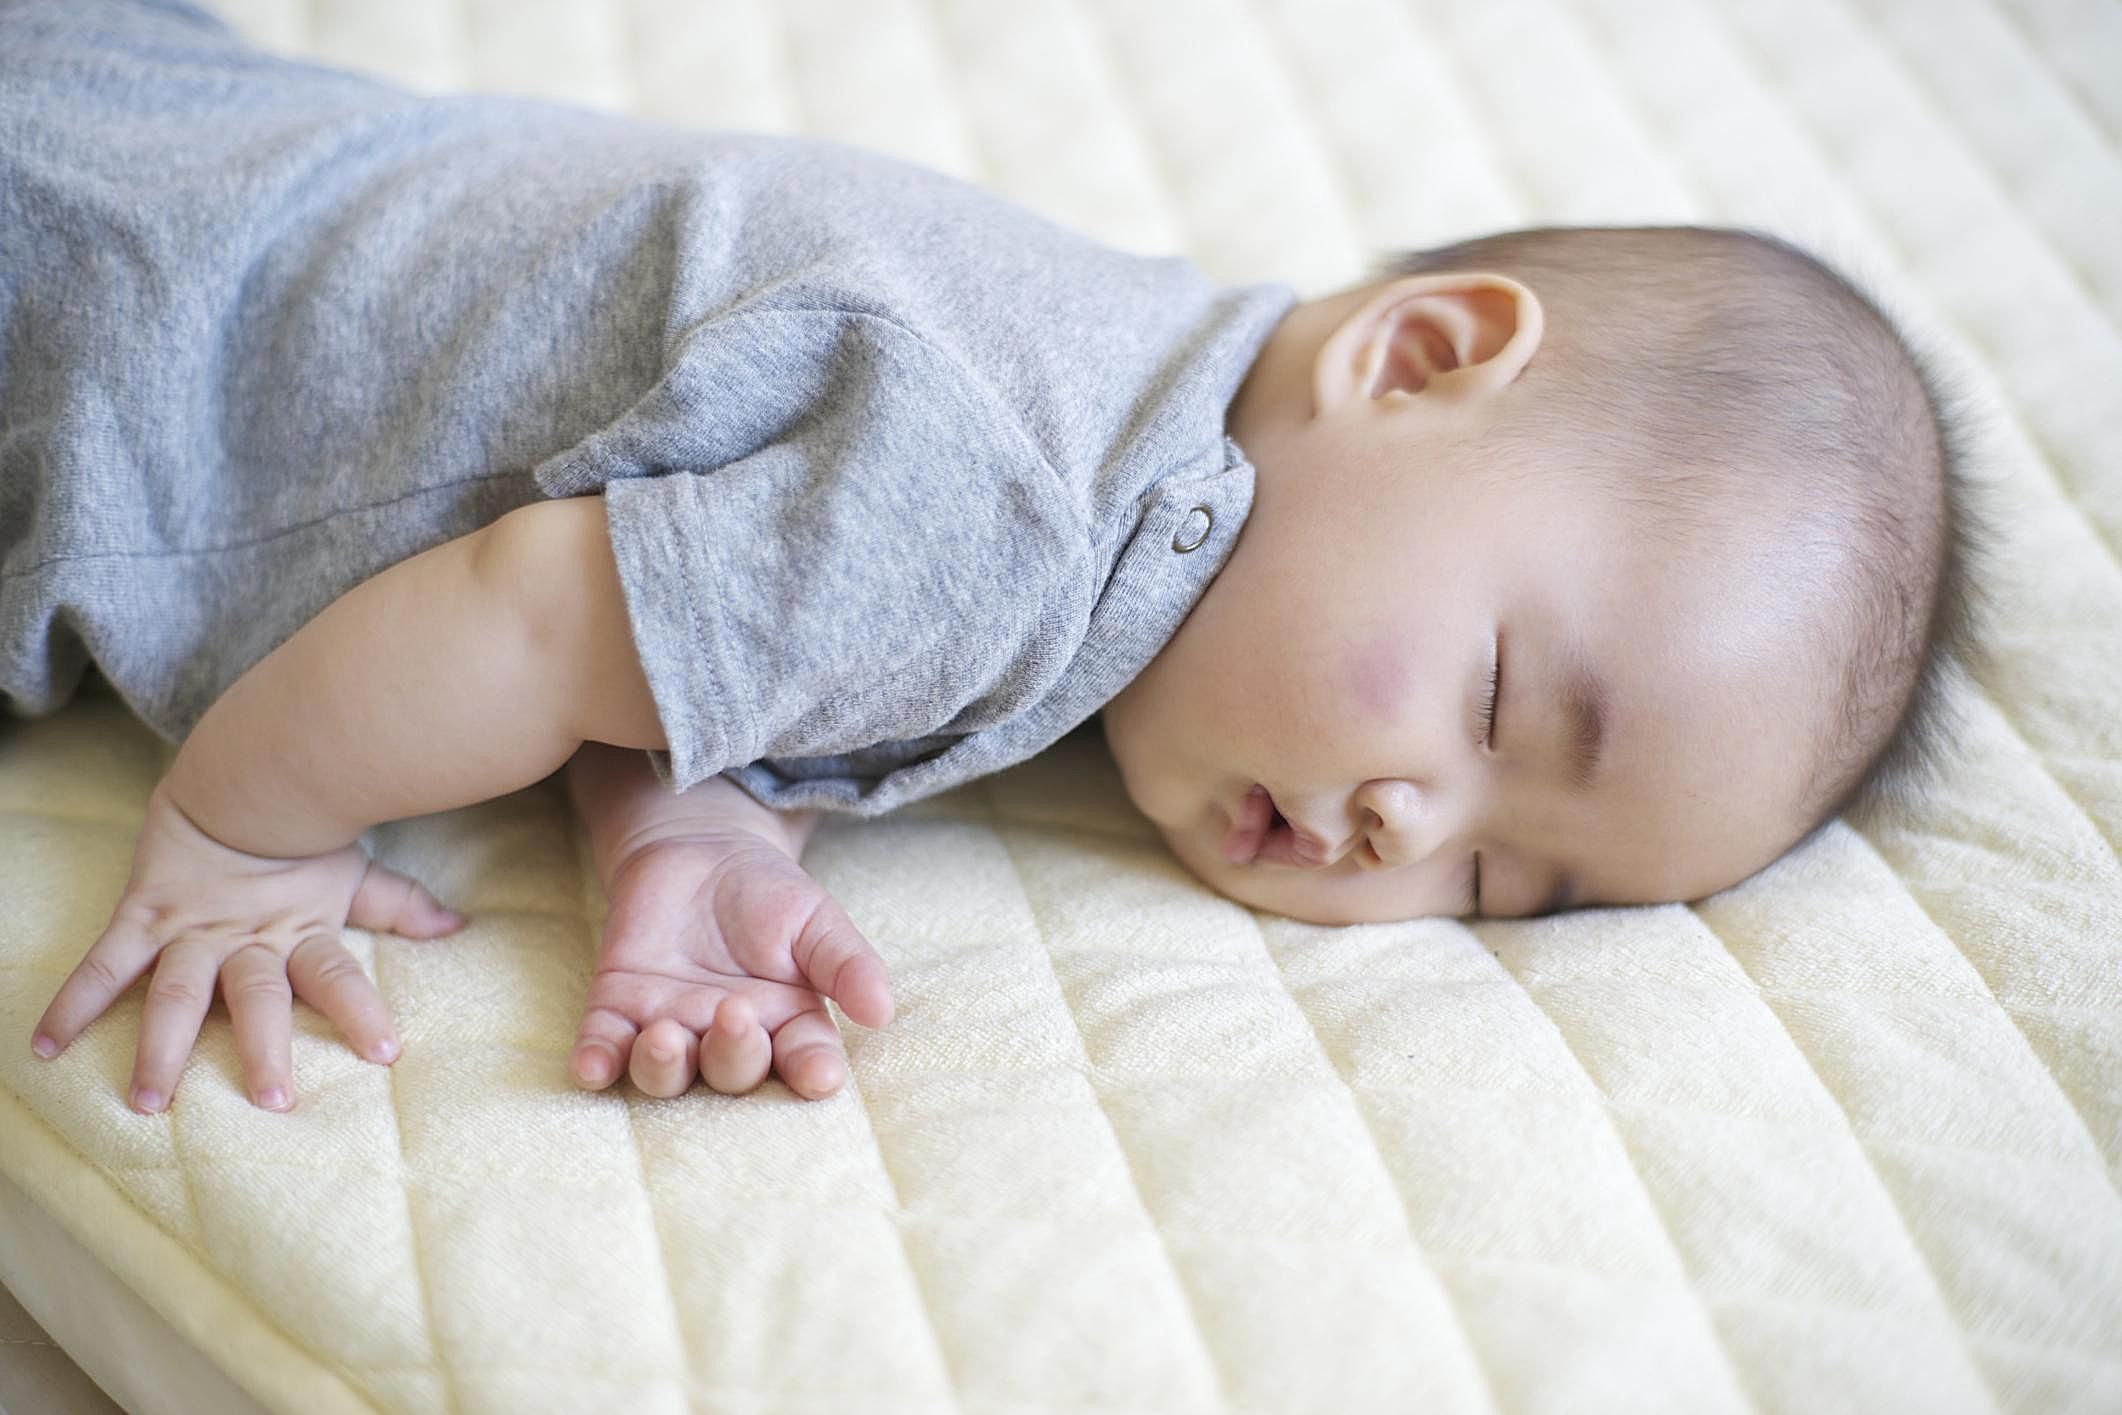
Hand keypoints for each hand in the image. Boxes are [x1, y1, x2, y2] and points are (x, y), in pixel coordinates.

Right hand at [30, 779, 466, 1111]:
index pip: (337, 975)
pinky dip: (73, 1002)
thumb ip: (400, 906)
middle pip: (258, 997)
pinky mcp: (142, 916)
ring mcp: (190, 930)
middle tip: (272, 1100)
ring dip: (161, 1047)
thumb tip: (457, 927)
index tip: (386, 1052)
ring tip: (149, 1101)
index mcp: (301, 931)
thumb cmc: (303, 837)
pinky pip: (102, 964)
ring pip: (175, 993)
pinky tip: (45, 1047)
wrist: (240, 775)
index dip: (361, 1010)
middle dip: (264, 1047)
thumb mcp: (353, 874)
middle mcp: (246, 939)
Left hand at [570, 828, 893, 1101]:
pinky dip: (597, 1063)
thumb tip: (882, 1010)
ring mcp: (671, 1028)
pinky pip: (603, 1049)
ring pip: (665, 1074)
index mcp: (785, 1024)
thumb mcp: (816, 918)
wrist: (697, 849)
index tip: (819, 1075)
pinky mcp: (617, 1011)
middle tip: (734, 1012)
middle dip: (734, 1054)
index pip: (802, 1060)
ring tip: (665, 1034)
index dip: (810, 1072)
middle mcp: (727, 1040)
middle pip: (732, 1073)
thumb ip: (846, 962)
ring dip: (663, 1067)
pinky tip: (592, 1069)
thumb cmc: (768, 893)